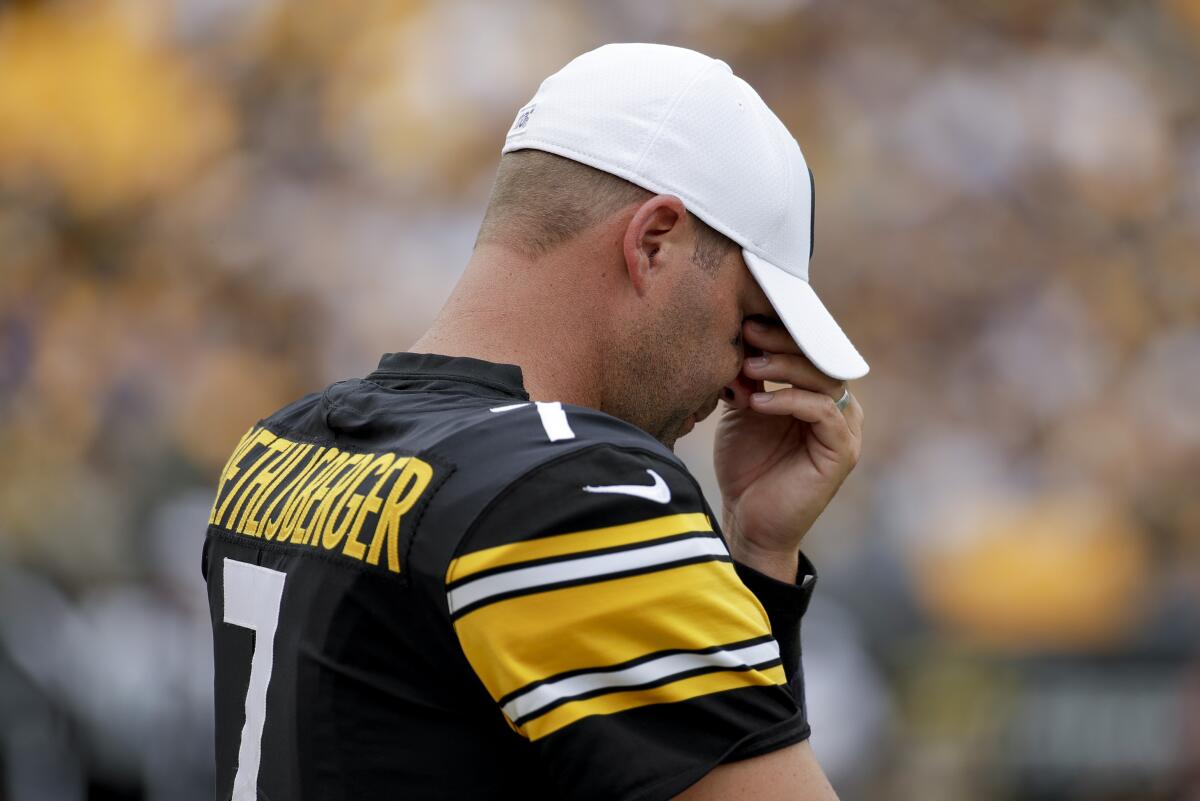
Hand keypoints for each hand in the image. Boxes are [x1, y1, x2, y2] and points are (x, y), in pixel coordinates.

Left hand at [714, 319, 863, 580]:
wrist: (749, 521)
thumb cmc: (746, 467)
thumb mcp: (742, 410)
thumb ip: (746, 377)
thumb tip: (736, 337)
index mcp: (817, 392)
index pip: (807, 348)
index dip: (779, 330)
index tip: (745, 317)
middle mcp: (838, 405)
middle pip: (819, 357)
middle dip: (782, 339)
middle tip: (748, 329)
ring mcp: (845, 428)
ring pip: (823, 379)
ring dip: (784, 367)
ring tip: (749, 366)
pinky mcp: (842, 451)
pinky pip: (822, 412)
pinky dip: (789, 401)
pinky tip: (757, 402)